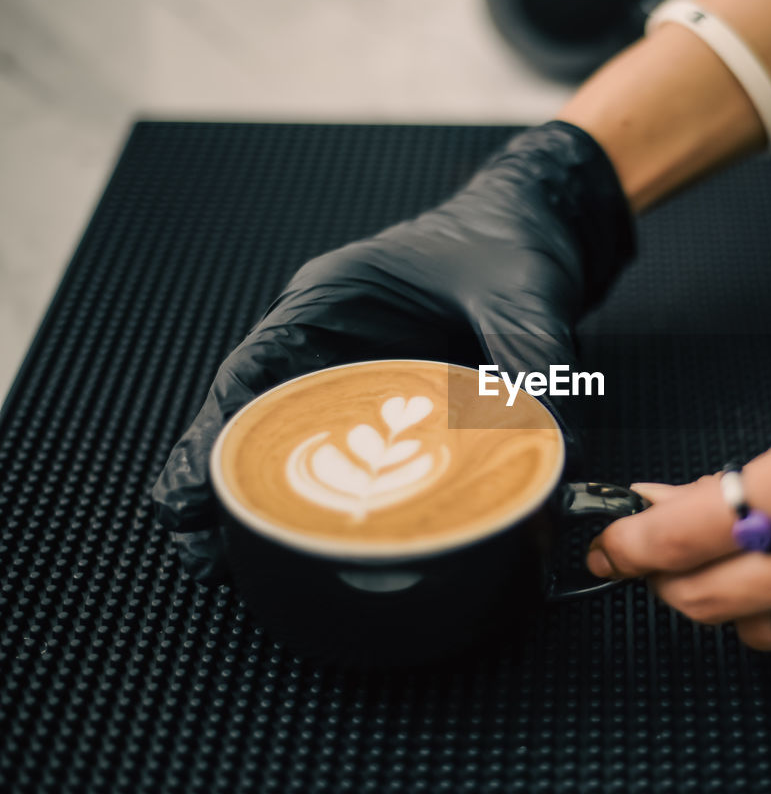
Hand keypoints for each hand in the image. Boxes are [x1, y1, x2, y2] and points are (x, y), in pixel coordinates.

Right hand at [153, 122, 633, 582]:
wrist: (545, 226)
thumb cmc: (514, 240)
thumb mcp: (523, 296)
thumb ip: (535, 365)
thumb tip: (554, 448)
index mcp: (335, 299)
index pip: (256, 370)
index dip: (217, 434)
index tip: (192, 494)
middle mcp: (335, 342)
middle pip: (261, 418)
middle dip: (227, 486)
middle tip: (202, 554)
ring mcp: (363, 378)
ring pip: (301, 444)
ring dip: (273, 502)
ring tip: (237, 566)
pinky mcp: (398, 407)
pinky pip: (360, 455)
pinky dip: (344, 498)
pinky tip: (332, 544)